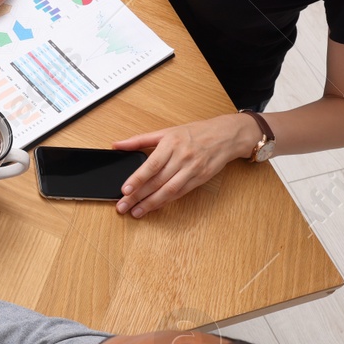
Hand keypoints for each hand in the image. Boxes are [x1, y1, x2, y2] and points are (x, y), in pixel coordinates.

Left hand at [114, 114, 259, 216]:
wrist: (226, 135)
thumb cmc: (194, 132)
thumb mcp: (166, 132)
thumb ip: (139, 140)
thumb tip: (116, 145)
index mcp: (171, 144)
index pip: (151, 165)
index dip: (137, 179)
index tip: (124, 190)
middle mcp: (182, 158)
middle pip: (157, 181)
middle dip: (138, 196)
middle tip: (123, 206)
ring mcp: (193, 170)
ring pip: (169, 190)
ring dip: (151, 203)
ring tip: (136, 212)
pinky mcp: (201, 179)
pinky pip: (181, 193)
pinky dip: (166, 201)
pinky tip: (154, 207)